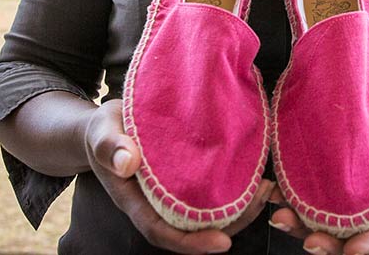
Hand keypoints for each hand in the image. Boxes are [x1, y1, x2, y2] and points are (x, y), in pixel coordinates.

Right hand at [84, 99, 275, 253]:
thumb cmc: (104, 131)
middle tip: (261, 200)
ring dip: (240, 205)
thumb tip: (127, 162)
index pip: (162, 232)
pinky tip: (255, 172)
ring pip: (208, 211)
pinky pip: (211, 190)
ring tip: (266, 186)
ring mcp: (174, 194)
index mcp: (136, 201)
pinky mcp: (186, 179)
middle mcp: (158, 204)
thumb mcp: (102, 132)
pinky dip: (235, 186)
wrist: (108, 126)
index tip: (222, 243)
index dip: (191, 243)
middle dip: (231, 222)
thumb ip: (111, 145)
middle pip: (194, 227)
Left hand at [268, 103, 368, 254]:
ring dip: (301, 224)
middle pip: (350, 233)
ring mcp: (345, 195)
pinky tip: (273, 193)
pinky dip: (289, 197)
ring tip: (280, 218)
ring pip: (323, 219)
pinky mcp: (325, 180)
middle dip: (330, 243)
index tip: (354, 251)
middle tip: (310, 244)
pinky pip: (307, 195)